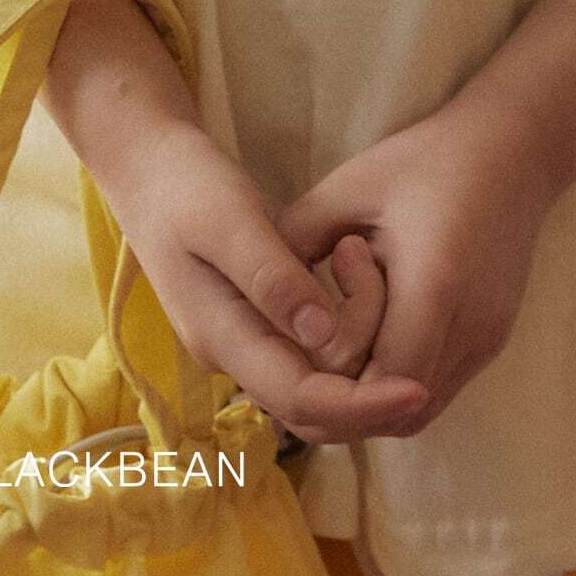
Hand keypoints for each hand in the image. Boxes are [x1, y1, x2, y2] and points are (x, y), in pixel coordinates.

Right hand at [96, 120, 429, 449]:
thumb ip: (274, 277)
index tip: (420, 389)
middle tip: (428, 377)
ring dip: (360, 381)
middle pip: (309, 409)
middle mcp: (232, 352)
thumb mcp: (229, 218)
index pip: (301, 399)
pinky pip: (307, 358)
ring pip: (310, 388)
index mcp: (222, 335)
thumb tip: (326, 336)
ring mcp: (241, 338)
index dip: (363, 404)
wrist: (147, 166)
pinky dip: (346, 354)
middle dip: (368, 404)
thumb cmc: (186, 183)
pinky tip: (383, 326)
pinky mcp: (253, 319)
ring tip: (413, 349)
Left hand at [278, 97, 562, 436]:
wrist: (514, 151)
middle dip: (336, 394)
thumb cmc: (425, 161)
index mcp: (435, 284)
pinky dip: (388, 385)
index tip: (308, 315)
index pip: (375, 381)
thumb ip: (295, 241)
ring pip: (413, 416)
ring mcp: (486, 343)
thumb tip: (247, 293)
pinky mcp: (491, 344)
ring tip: (328, 341)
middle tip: (301, 344)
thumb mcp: (348, 186)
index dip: (328, 372)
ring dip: (362, 396)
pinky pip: (431, 392)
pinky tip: (363, 340)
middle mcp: (470, 328)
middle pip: (390, 412)